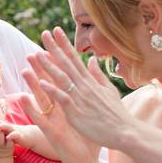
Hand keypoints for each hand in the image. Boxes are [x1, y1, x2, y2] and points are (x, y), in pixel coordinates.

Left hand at [0, 119, 34, 148]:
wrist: (29, 137)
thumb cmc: (15, 135)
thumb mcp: (4, 135)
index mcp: (5, 127)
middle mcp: (9, 127)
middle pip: (0, 123)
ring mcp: (15, 130)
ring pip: (8, 127)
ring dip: (1, 126)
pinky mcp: (20, 136)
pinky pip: (16, 135)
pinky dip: (12, 135)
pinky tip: (8, 137)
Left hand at [25, 27, 136, 151]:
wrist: (124, 131)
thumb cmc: (116, 113)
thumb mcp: (109, 90)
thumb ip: (98, 75)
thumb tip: (93, 59)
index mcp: (90, 81)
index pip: (74, 59)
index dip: (64, 44)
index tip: (56, 31)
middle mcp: (84, 86)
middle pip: (66, 64)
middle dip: (55, 48)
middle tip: (44, 33)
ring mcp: (80, 99)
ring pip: (62, 79)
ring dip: (49, 66)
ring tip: (37, 54)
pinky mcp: (77, 113)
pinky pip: (63, 99)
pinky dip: (53, 91)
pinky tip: (42, 83)